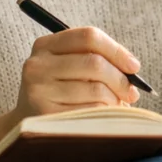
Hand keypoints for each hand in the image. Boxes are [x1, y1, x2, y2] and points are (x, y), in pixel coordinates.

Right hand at [11, 26, 142, 123]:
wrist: (27, 125)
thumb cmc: (60, 91)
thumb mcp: (70, 67)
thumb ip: (97, 59)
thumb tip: (132, 68)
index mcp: (46, 45)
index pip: (89, 36)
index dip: (117, 50)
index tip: (134, 66)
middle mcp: (37, 65)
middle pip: (94, 63)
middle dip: (120, 78)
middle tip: (132, 92)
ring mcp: (38, 91)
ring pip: (95, 89)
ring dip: (114, 98)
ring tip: (115, 104)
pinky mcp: (44, 115)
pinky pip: (90, 111)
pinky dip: (104, 113)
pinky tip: (101, 116)